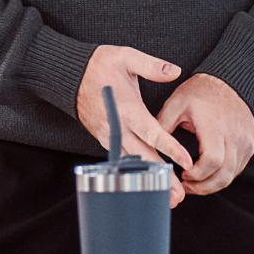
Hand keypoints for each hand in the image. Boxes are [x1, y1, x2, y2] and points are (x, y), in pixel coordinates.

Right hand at [76, 46, 193, 186]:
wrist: (68, 74)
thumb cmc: (98, 64)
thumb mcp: (126, 56)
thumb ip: (151, 65)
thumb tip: (174, 71)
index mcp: (126, 108)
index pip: (151, 132)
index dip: (169, 148)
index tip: (185, 161)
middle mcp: (116, 126)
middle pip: (142, 157)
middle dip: (161, 177)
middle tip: (178, 196)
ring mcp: (108, 135)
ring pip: (131, 163)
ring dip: (148, 180)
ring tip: (167, 196)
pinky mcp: (102, 137)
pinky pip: (120, 158)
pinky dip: (134, 171)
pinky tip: (146, 181)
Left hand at [156, 74, 253, 197]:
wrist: (229, 79)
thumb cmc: (202, 91)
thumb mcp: (176, 103)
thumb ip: (162, 125)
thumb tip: (148, 145)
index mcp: (215, 126)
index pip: (212, 160)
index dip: (197, 174)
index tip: (183, 175)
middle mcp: (234, 135)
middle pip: (223, 174)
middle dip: (204, 186)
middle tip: (187, 186)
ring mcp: (245, 141)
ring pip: (232, 175)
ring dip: (213, 184)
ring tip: (195, 183)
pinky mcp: (249, 144)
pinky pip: (238, 168)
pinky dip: (224, 176)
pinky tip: (209, 174)